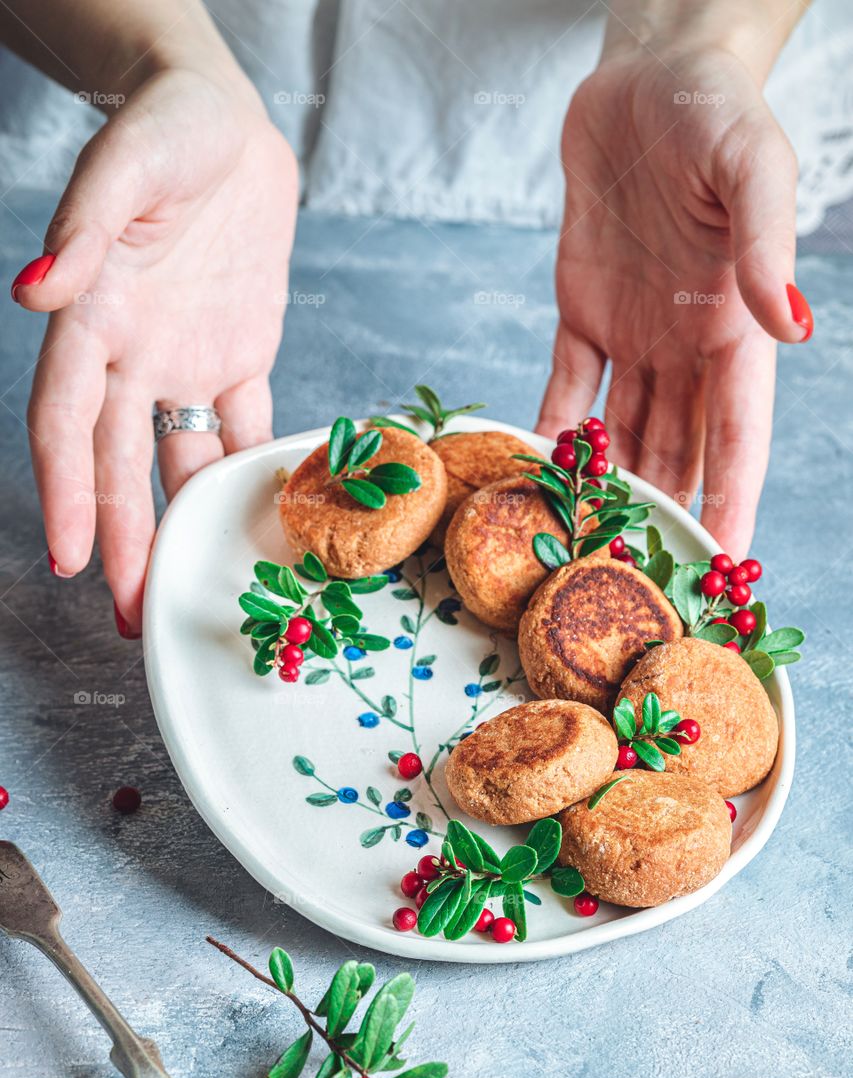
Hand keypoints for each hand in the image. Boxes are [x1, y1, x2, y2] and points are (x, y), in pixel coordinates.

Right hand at [14, 68, 296, 634]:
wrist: (227, 121)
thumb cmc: (168, 128)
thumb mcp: (127, 161)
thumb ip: (86, 225)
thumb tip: (37, 291)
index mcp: (95, 316)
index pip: (67, 422)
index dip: (65, 492)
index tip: (70, 558)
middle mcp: (134, 353)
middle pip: (119, 466)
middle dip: (122, 542)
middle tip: (131, 614)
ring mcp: (187, 362)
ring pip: (176, 463)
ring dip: (178, 528)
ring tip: (183, 590)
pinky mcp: (241, 357)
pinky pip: (245, 427)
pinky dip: (251, 474)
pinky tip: (257, 524)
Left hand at [536, 45, 810, 557]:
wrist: (649, 76)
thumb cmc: (715, 113)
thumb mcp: (753, 171)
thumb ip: (766, 250)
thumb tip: (795, 329)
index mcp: (736, 330)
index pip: (738, 437)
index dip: (730, 502)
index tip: (723, 566)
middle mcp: (687, 348)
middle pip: (677, 451)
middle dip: (661, 515)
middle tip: (636, 581)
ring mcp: (634, 336)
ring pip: (621, 434)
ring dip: (605, 488)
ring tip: (583, 547)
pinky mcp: (583, 313)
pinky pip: (566, 385)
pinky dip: (550, 428)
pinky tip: (535, 472)